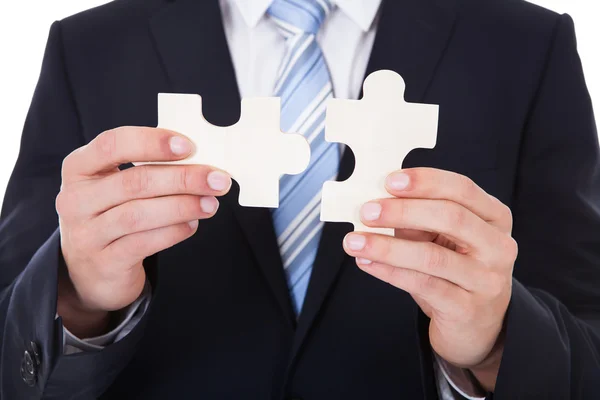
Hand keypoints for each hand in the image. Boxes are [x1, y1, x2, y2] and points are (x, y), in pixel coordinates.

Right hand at [56, 127, 231, 336]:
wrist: (88, 271)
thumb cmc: (110, 216)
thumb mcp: (115, 187)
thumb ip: (148, 170)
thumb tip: (200, 162)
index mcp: (79, 168)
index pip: (112, 145)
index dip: (152, 143)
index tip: (189, 146)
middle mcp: (76, 199)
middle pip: (134, 181)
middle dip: (183, 178)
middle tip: (217, 179)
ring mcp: (86, 233)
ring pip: (140, 214)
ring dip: (183, 206)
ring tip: (210, 203)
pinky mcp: (104, 262)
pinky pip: (144, 243)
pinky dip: (174, 231)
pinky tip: (192, 224)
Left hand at [342, 168, 516, 390]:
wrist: (476, 325)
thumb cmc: (454, 272)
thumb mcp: (441, 238)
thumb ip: (417, 218)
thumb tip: (377, 201)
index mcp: (494, 218)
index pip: (462, 189)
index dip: (425, 182)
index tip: (390, 181)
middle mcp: (498, 246)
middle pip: (451, 218)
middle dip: (404, 211)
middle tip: (367, 211)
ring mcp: (486, 280)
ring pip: (432, 256)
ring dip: (387, 247)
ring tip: (354, 242)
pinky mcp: (467, 309)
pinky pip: (423, 285)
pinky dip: (390, 272)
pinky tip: (367, 262)